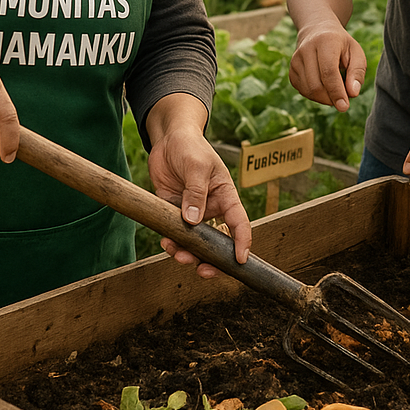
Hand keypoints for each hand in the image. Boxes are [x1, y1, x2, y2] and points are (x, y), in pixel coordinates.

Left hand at [150, 127, 251, 277]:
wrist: (168, 138)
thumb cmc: (190, 146)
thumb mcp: (196, 166)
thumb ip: (195, 193)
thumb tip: (192, 222)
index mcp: (225, 196)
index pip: (239, 222)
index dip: (242, 242)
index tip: (240, 260)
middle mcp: (211, 208)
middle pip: (218, 240)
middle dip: (212, 259)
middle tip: (204, 271)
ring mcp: (192, 212)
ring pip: (195, 242)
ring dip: (188, 253)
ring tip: (178, 254)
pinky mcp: (174, 212)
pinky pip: (175, 234)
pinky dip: (172, 243)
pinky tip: (166, 243)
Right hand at [288, 19, 366, 112]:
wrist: (317, 31)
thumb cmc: (341, 45)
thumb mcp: (356, 53)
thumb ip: (357, 72)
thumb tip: (352, 94)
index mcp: (325, 41)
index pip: (328, 72)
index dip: (336, 92)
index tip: (345, 107)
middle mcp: (306, 49)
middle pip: (316, 85)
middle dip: (331, 98)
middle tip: (345, 97)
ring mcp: (295, 60)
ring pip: (308, 91)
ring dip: (325, 98)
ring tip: (336, 89)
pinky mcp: (291, 70)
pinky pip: (303, 91)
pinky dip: (316, 96)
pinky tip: (325, 87)